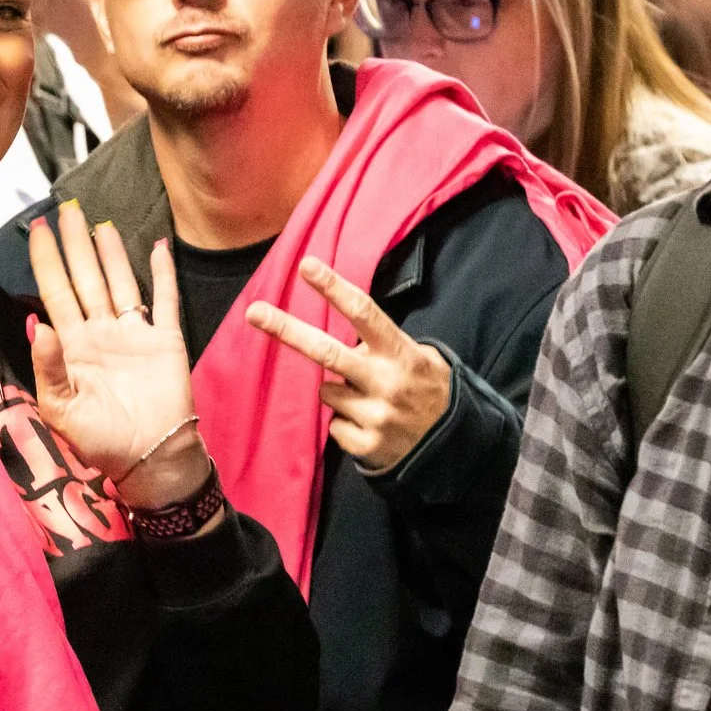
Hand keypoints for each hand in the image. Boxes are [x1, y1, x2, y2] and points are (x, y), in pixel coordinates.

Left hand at [26, 201, 208, 508]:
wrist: (151, 459)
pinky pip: (164, 301)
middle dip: (75, 244)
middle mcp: (102, 333)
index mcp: (75, 347)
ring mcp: (134, 334)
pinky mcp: (166, 340)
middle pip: (86, 278)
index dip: (47, 261)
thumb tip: (37, 324)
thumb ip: (48, 368)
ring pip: (120, 282)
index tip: (37, 229)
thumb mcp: (63, 411)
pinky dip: (162, 274)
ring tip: (99, 223)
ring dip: (111, 253)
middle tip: (66, 209)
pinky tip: (157, 248)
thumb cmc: (102, 441)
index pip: (57, 292)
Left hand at [246, 257, 452, 473]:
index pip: (363, 313)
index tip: (306, 266)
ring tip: (369, 399)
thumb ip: (383, 345)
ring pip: (326, 392)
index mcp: (400, 352)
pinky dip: (346, 423)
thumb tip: (341, 333)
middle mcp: (386, 381)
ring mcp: (376, 414)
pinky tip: (371, 424)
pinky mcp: (367, 444)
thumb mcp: (420, 357)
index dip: (334, 288)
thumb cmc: (428, 390)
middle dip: (287, 330)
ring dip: (337, 392)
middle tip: (254, 312)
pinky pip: (334, 425)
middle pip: (327, 351)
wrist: (455, 445)